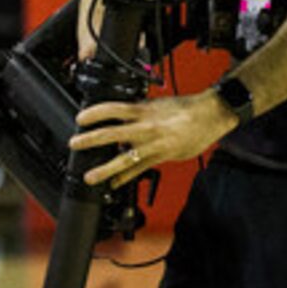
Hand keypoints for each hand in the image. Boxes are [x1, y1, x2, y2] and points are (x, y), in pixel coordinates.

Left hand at [70, 92, 238, 188]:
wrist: (212, 114)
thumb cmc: (185, 108)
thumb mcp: (156, 103)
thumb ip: (137, 111)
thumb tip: (119, 116)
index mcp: (144, 111)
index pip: (114, 109)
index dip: (95, 113)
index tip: (79, 118)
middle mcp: (147, 128)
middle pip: (113, 134)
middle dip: (90, 140)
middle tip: (74, 144)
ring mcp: (154, 145)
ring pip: (126, 158)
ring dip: (105, 169)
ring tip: (90, 176)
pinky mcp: (163, 156)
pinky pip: (140, 169)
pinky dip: (126, 177)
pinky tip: (114, 184)